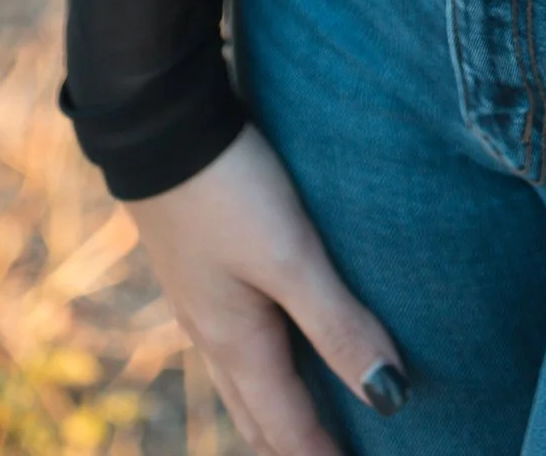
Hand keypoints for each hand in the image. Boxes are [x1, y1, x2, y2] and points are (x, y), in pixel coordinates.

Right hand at [129, 125, 407, 446]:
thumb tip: (389, 397)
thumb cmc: (226, 189)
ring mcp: (202, 301)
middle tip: (340, 453)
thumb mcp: (289, 256)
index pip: (288, 430)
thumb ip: (338, 323)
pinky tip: (285, 332)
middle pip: (261, 418)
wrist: (156, 124)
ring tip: (320, 411)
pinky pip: (236, 339)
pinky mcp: (201, 266)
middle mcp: (214, 335)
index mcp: (238, 344)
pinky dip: (267, 361)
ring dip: (280, 406)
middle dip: (298, 446)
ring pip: (245, 379)